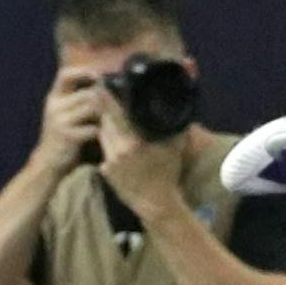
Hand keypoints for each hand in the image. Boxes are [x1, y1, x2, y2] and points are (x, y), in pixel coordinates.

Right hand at [33, 66, 103, 171]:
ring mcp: (59, 121)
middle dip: (104, 103)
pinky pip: (94, 127)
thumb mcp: (66, 111)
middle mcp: (54, 106)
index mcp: (54, 97)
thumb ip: (79, 97)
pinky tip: (96, 137)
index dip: (82, 72)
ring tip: (102, 124)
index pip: (64, 76)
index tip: (97, 76)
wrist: (50, 160)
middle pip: (89, 94)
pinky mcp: (67, 135)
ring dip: (103, 117)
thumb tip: (103, 82)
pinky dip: (99, 132)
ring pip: (93, 108)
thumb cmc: (65, 133)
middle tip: (108, 113)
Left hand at [94, 93, 185, 223]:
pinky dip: (110, 142)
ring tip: (113, 118)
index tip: (101, 83)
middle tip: (103, 93)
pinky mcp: (104, 170)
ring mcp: (109, 161)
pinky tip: (119, 142)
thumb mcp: (177, 143)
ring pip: (103, 134)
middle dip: (105, 109)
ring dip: (107, 126)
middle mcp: (119, 149)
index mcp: (135, 141)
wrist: (156, 201)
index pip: (114, 113)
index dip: (106, 97)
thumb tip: (185, 97)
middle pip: (105, 121)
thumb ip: (179, 119)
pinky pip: (104, 149)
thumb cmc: (169, 170)